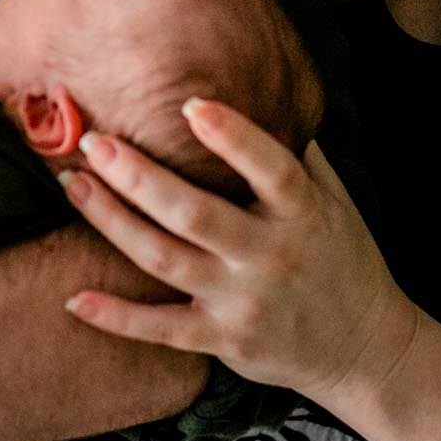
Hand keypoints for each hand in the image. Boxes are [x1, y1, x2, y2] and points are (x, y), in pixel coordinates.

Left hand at [58, 99, 421, 404]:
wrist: (365, 349)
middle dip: (138, 175)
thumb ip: (299, 155)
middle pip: (194, 212)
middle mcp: (271, 255)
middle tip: (94, 143)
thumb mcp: (338, 202)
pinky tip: (75, 298)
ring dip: (113, 222)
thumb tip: (266, 92)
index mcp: (304, 213)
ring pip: (165, 259)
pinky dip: (117, 317)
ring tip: (75, 184)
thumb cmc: (344, 260)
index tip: (191, 105)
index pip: (271, 168)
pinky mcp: (224, 340)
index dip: (233, 136)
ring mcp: (244, 301)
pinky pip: (162, 328)